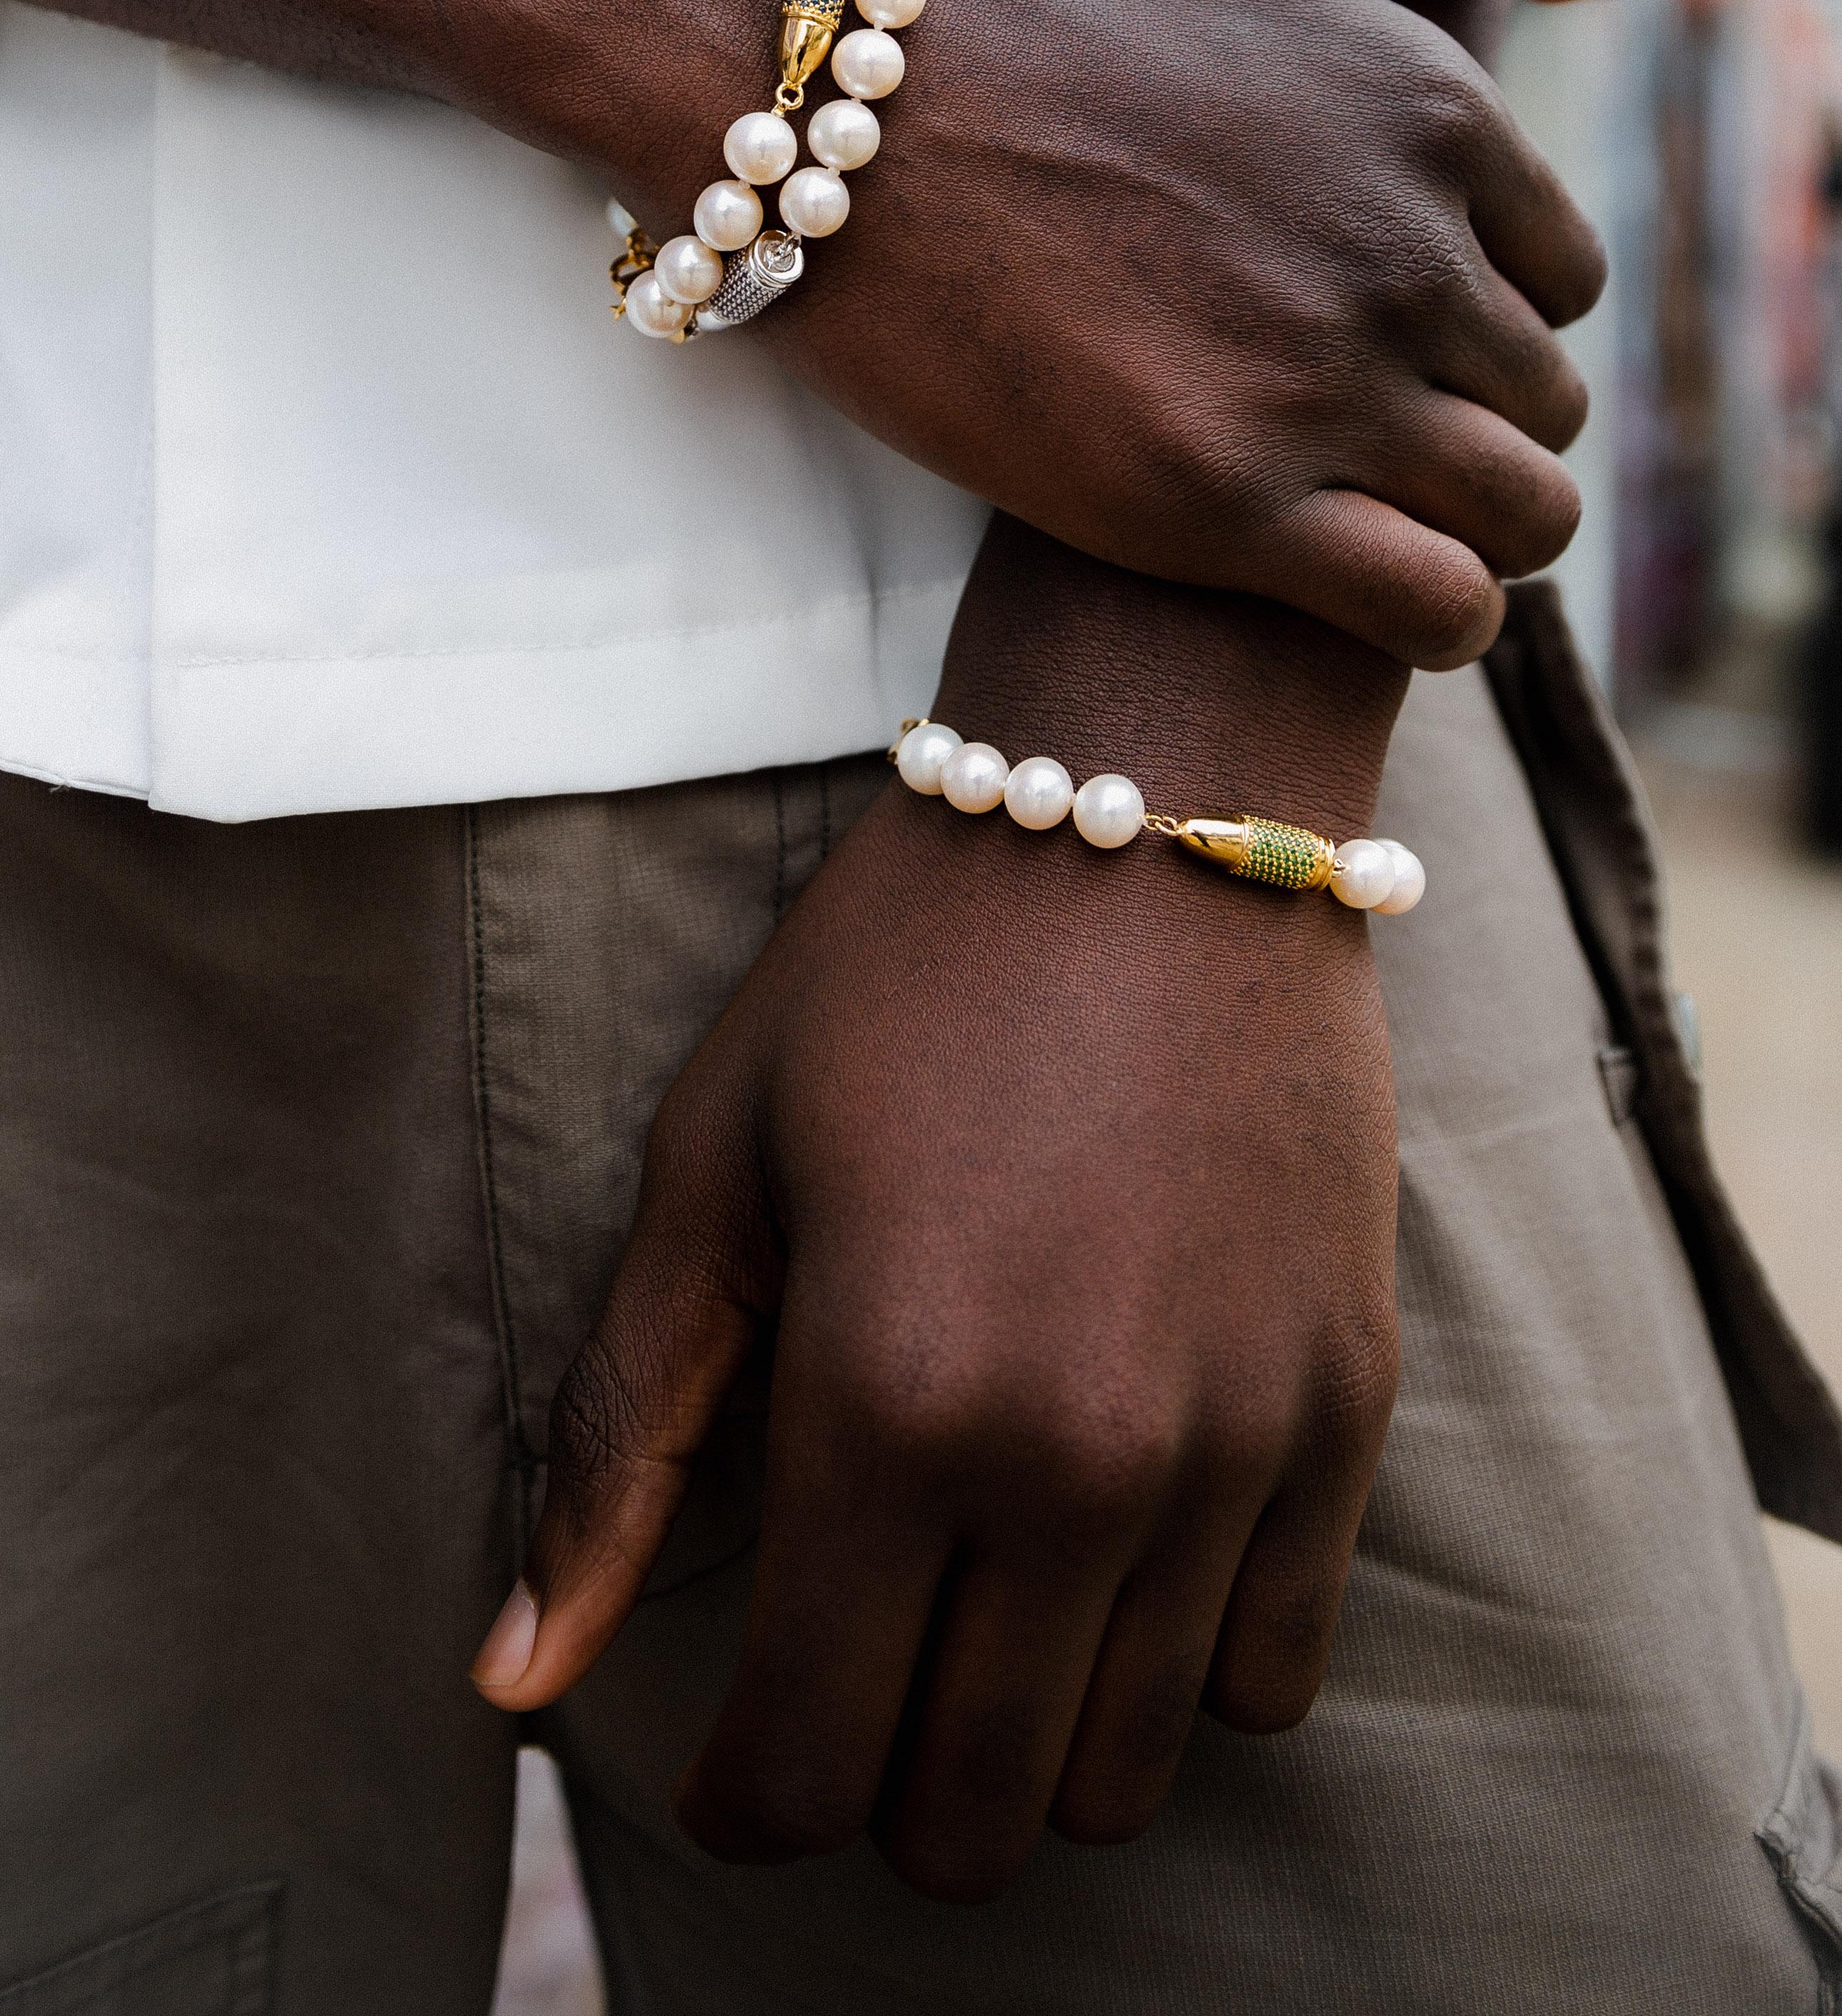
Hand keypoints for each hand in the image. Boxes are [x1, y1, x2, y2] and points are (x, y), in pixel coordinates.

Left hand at [472, 538, 1406, 1898]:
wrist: (1151, 813)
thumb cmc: (898, 974)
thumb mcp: (714, 1172)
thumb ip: (619, 1442)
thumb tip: (503, 1678)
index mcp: (888, 1404)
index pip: (803, 1760)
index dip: (746, 1800)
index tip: (735, 1767)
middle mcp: (1078, 1459)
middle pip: (973, 1811)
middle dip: (883, 1800)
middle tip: (855, 1694)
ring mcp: (1237, 1441)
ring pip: (1131, 1767)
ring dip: (1034, 1745)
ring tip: (986, 1623)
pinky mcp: (1348, 1400)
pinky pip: (1280, 1667)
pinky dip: (1192, 1668)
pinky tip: (1126, 1563)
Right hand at [571, 0, 1667, 670]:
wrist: (802, 70)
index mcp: (1432, 112)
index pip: (1558, 274)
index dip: (1481, 314)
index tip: (1385, 336)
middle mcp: (1407, 253)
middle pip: (1538, 404)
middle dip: (1468, 426)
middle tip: (1349, 435)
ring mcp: (1320, 383)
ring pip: (1518, 518)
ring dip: (1468, 532)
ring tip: (1364, 525)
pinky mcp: (1215, 504)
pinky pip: (1436, 612)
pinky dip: (1435, 621)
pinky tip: (1361, 594)